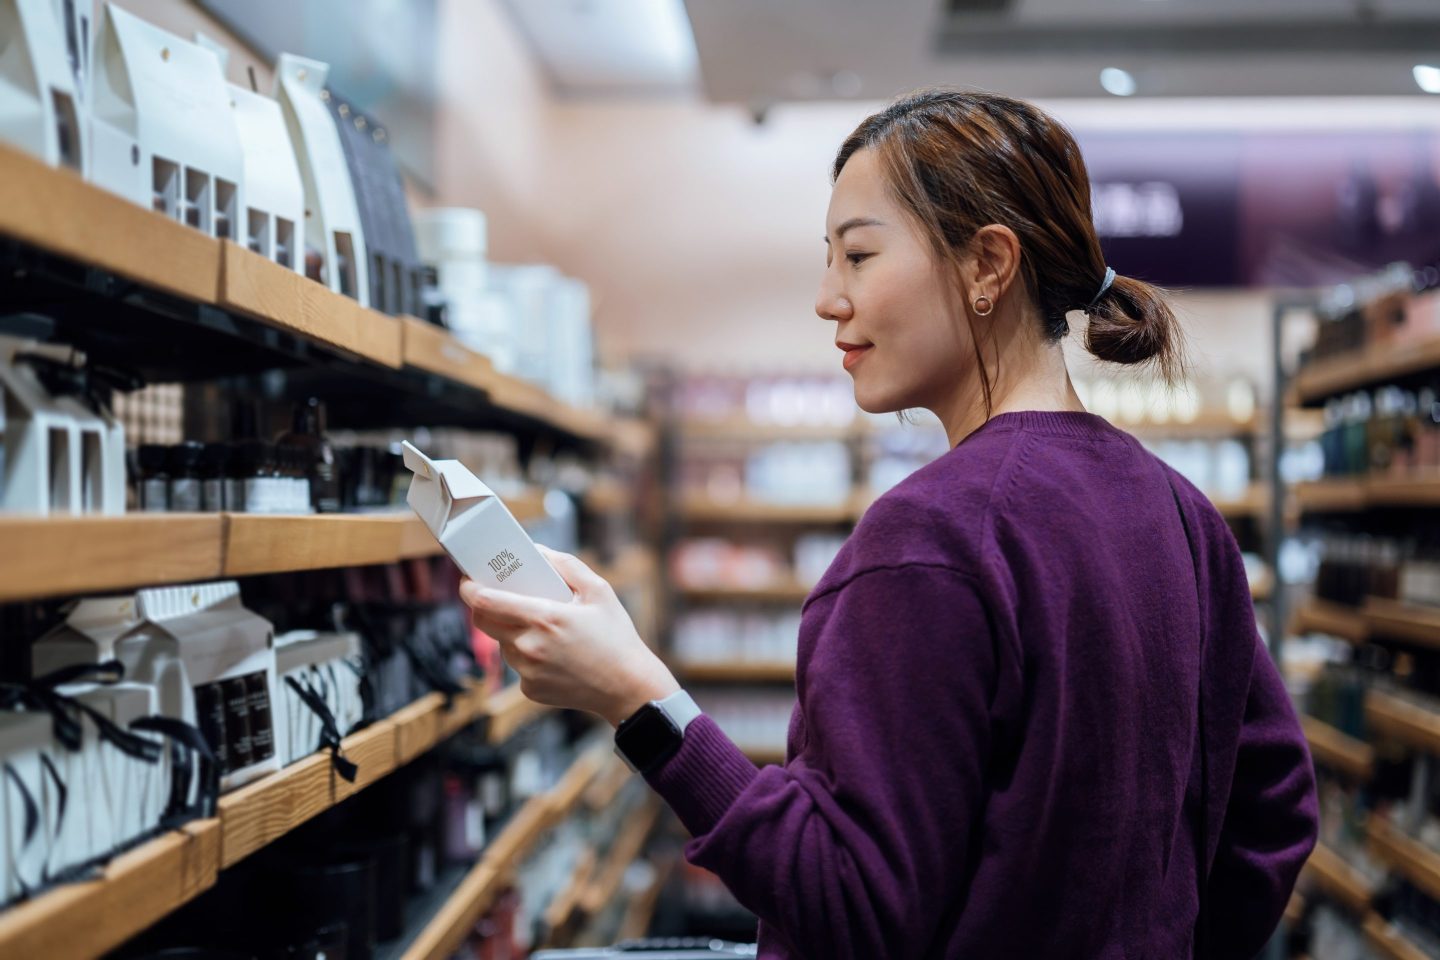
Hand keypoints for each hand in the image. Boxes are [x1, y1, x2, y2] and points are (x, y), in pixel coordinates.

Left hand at [459, 545, 679, 726]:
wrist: (628, 687)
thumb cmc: (616, 637)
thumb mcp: (599, 590)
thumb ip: (565, 565)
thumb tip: (537, 551)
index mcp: (543, 618)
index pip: (486, 601)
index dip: (469, 588)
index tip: (467, 580)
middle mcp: (529, 646)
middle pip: (483, 622)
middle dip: (485, 606)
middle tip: (499, 596)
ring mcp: (527, 672)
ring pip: (501, 643)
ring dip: (510, 631)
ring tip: (541, 628)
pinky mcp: (530, 690)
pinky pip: (517, 666)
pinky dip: (527, 655)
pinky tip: (552, 654)